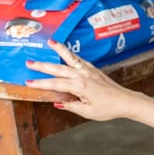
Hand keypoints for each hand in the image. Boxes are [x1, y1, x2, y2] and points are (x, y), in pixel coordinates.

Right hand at [24, 40, 140, 120]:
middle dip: (42, 66)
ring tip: (50, 42)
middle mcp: (83, 75)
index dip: (41, 84)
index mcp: (80, 87)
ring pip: (70, 58)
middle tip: (29, 62)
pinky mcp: (93, 69)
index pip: (56, 84)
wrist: (124, 101)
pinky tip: (65, 50)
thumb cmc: (108, 108)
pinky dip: (70, 53)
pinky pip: (79, 59)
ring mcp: (88, 70)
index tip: (29, 82)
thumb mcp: (88, 112)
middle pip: (58, 69)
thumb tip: (58, 103)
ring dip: (59, 50)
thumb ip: (71, 106)